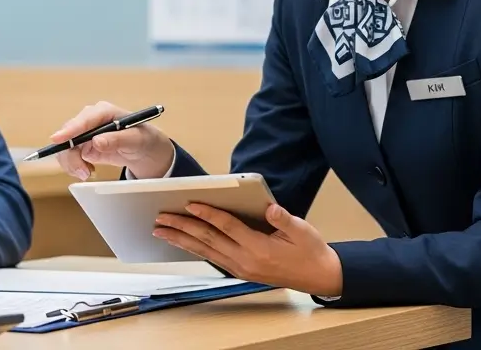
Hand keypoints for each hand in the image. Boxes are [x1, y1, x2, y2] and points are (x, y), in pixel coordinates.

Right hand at [51, 101, 174, 179]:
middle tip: (84, 172)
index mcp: (104, 112)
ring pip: (66, 147)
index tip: (57, 139)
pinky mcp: (83, 146)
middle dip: (72, 155)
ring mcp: (85, 133)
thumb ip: (117, 140)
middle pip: (69, 134)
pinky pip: (69, 156)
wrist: (146, 152)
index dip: (70, 129)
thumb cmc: (144, 140)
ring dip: (72, 163)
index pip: (84, 119)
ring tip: (88, 173)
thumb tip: (96, 141)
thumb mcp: (136, 140)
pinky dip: (75, 166)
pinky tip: (88, 171)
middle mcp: (90, 120)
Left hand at [154, 202, 342, 296]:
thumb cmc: (310, 251)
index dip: (209, 214)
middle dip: (183, 227)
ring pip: (205, 251)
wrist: (318, 276)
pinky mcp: (240, 271)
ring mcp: (240, 268)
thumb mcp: (303, 231)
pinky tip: (183, 243)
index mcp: (259, 248)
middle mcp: (245, 260)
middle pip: (208, 240)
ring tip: (162, 231)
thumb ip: (284, 219)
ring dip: (182, 240)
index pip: (228, 227)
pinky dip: (194, 249)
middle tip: (162, 218)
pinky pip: (212, 259)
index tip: (191, 204)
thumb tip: (270, 208)